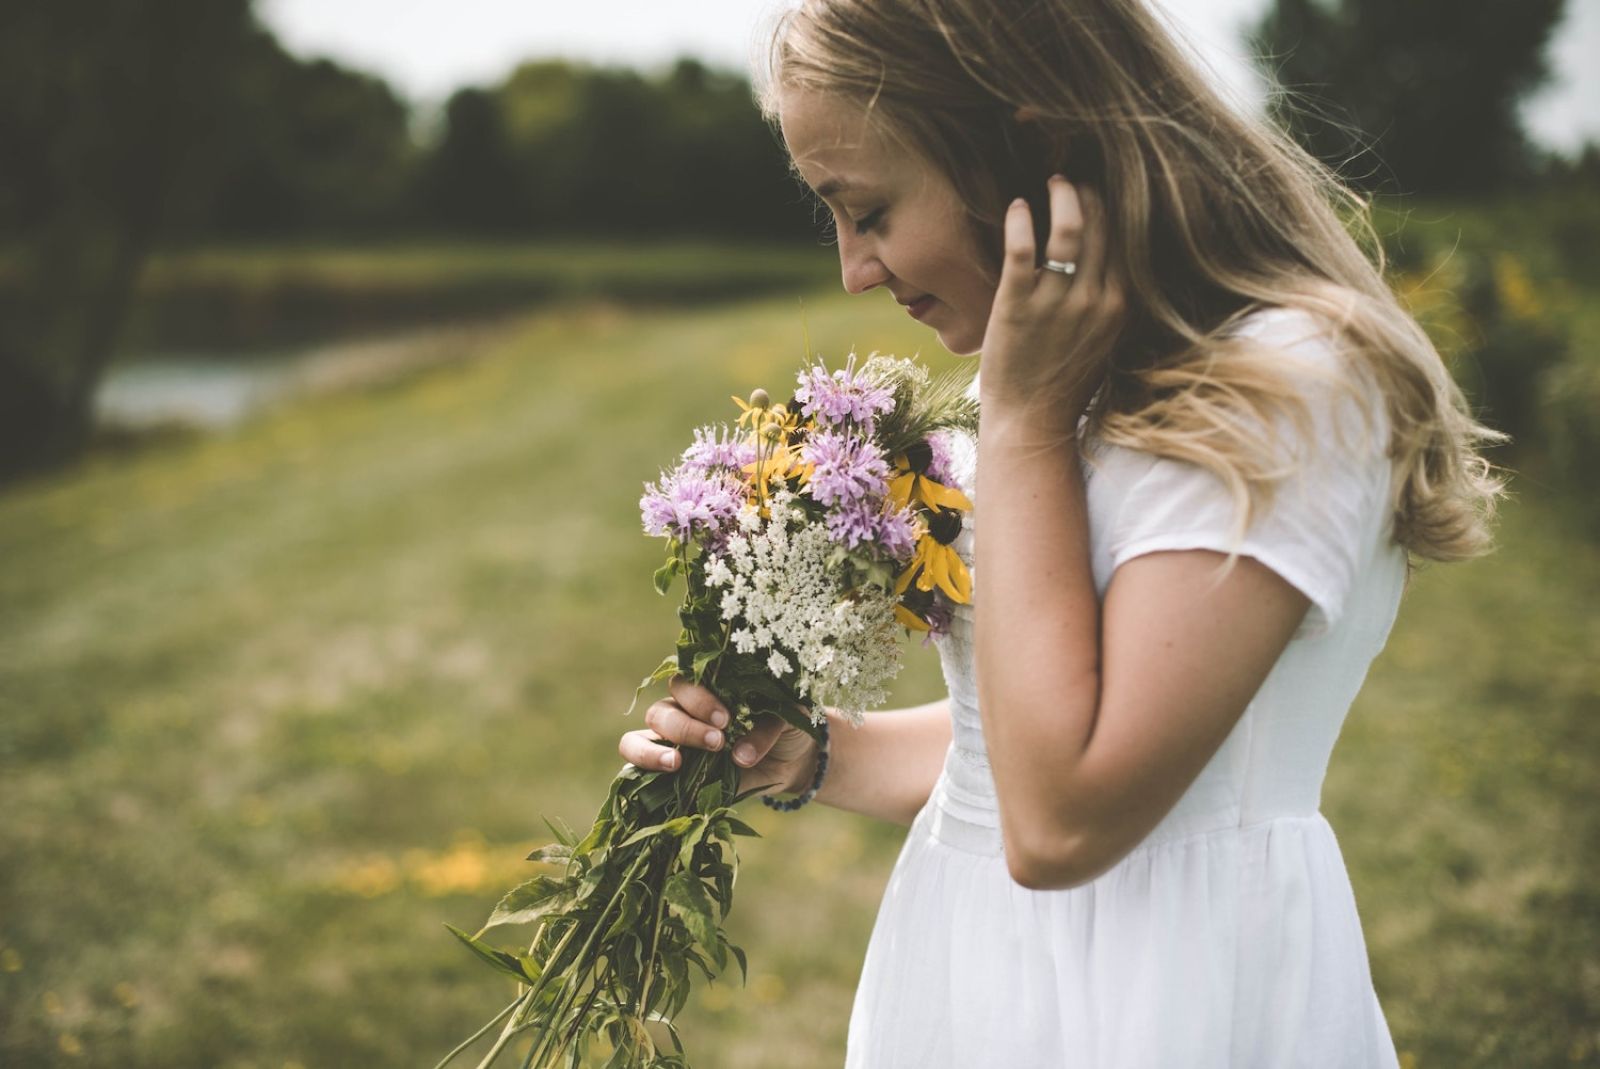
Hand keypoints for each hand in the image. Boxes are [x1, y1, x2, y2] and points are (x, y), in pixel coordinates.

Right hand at [618, 674, 821, 798]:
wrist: (795, 759)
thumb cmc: (787, 726)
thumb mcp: (788, 719)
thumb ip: (765, 730)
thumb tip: (740, 756)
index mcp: (707, 689)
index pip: (683, 683)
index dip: (698, 700)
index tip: (725, 719)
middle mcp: (682, 713)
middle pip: (660, 712)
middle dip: (685, 727)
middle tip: (717, 742)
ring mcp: (672, 744)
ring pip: (636, 739)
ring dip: (652, 751)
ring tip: (677, 762)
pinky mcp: (671, 774)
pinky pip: (638, 770)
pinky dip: (644, 771)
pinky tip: (667, 776)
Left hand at [978, 175, 1125, 426]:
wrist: (1031, 422)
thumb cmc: (1063, 382)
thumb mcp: (1104, 340)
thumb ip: (1110, 302)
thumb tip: (1112, 265)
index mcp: (1119, 305)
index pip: (1125, 240)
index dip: (1114, 208)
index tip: (1102, 190)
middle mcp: (1094, 300)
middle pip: (1102, 226)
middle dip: (1090, 193)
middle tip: (1074, 179)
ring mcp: (1056, 303)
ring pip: (1068, 229)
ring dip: (1062, 195)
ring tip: (1052, 182)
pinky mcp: (1017, 306)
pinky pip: (1023, 249)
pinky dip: (1021, 220)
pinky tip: (1016, 207)